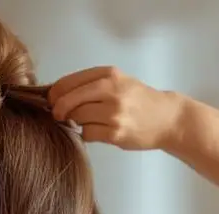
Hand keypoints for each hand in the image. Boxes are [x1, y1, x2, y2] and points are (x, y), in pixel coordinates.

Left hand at [48, 66, 181, 150]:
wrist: (166, 118)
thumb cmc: (138, 100)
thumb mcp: (118, 81)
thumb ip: (92, 84)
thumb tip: (56, 94)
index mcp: (109, 74)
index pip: (69, 82)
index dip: (55, 93)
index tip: (51, 100)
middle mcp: (112, 90)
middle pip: (69, 100)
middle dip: (59, 109)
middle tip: (58, 115)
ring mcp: (114, 113)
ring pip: (77, 118)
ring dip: (77, 121)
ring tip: (88, 121)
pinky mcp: (116, 133)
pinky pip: (88, 134)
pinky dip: (87, 134)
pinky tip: (98, 131)